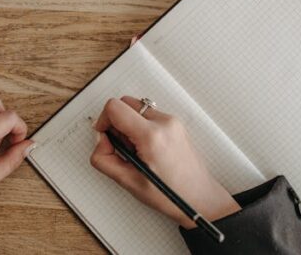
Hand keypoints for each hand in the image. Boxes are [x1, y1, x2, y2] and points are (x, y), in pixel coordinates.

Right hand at [90, 96, 239, 227]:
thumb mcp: (129, 182)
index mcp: (151, 136)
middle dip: (116, 122)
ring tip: (136, 150)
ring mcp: (172, 121)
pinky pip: (149, 116)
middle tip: (121, 147)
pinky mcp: (175, 124)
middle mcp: (164, 123)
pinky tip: (146, 149)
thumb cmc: (172, 194)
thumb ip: (104, 159)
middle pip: (125, 103)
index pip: (115, 108)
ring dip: (129, 125)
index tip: (104, 136)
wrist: (200, 198)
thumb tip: (101, 141)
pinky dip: (141, 127)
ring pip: (137, 109)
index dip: (103, 121)